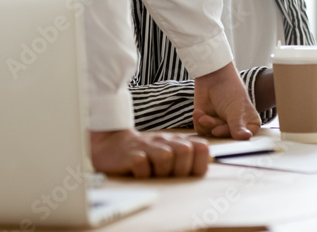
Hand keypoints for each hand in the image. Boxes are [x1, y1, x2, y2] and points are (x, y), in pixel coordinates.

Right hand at [89, 129, 208, 177]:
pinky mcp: (132, 154)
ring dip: (161, 171)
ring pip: (166, 156)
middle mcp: (165, 140)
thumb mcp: (168, 153)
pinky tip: (139, 173)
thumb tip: (204, 172)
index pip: (202, 147)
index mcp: (178, 141)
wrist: (112, 145)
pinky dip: (143, 173)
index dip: (200, 163)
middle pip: (185, 151)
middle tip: (169, 175)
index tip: (190, 173)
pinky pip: (143, 164)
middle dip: (181, 169)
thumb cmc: (146, 155)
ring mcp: (148, 145)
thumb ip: (187, 160)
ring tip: (153, 174)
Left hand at [193, 62, 261, 138]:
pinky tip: (199, 112)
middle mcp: (235, 125)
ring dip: (208, 125)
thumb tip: (246, 138)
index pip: (244, 137)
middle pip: (227, 137)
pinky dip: (199, 122)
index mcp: (249, 122)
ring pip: (212, 135)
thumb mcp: (236, 110)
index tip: (230, 129)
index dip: (236, 135)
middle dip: (219, 130)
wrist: (211, 76)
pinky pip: (202, 130)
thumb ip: (238, 126)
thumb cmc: (230, 90)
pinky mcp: (206, 122)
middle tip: (215, 128)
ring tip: (204, 116)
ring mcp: (220, 124)